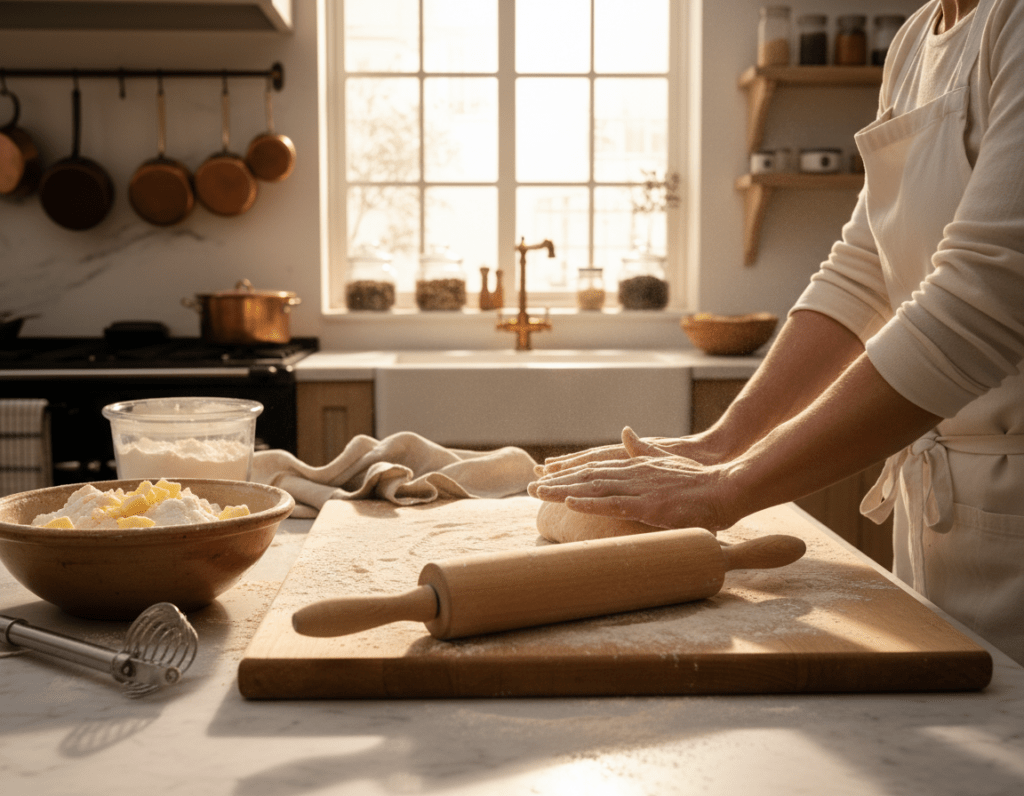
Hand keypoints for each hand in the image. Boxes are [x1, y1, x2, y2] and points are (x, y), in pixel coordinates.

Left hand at [528, 428, 732, 531]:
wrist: (726, 487)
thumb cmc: (698, 479)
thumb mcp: (665, 460)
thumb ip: (642, 448)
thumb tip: (626, 432)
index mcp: (634, 466)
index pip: (594, 468)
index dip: (568, 471)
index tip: (545, 475)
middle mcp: (631, 473)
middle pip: (586, 477)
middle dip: (556, 482)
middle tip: (529, 488)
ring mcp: (639, 488)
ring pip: (593, 488)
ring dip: (564, 491)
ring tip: (538, 493)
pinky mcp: (649, 504)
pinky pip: (614, 504)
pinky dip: (590, 502)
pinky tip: (570, 502)